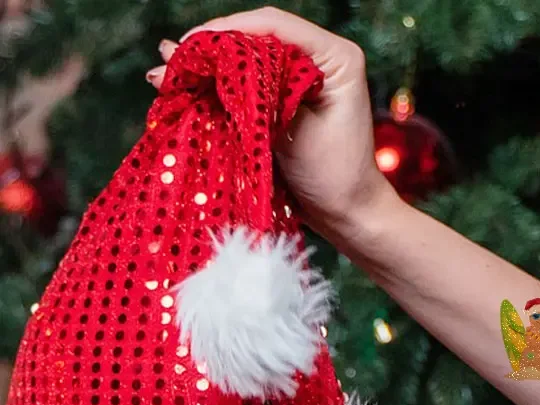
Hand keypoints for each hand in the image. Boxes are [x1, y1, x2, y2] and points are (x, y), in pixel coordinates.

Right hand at [147, 7, 399, 238]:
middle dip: (208, 51)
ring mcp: (300, 80)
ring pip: (245, 63)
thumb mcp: (295, 133)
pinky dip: (217, 90)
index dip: (226, 32)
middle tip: (168, 63)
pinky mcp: (285, 102)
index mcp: (335, 56)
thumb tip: (203, 71)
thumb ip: (250, 99)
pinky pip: (246, 87)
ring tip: (163, 75)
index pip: (272, 27)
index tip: (189, 46)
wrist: (350, 216)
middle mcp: (318, 60)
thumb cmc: (336, 177)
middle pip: (254, 39)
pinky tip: (184, 91)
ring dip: (206, 71)